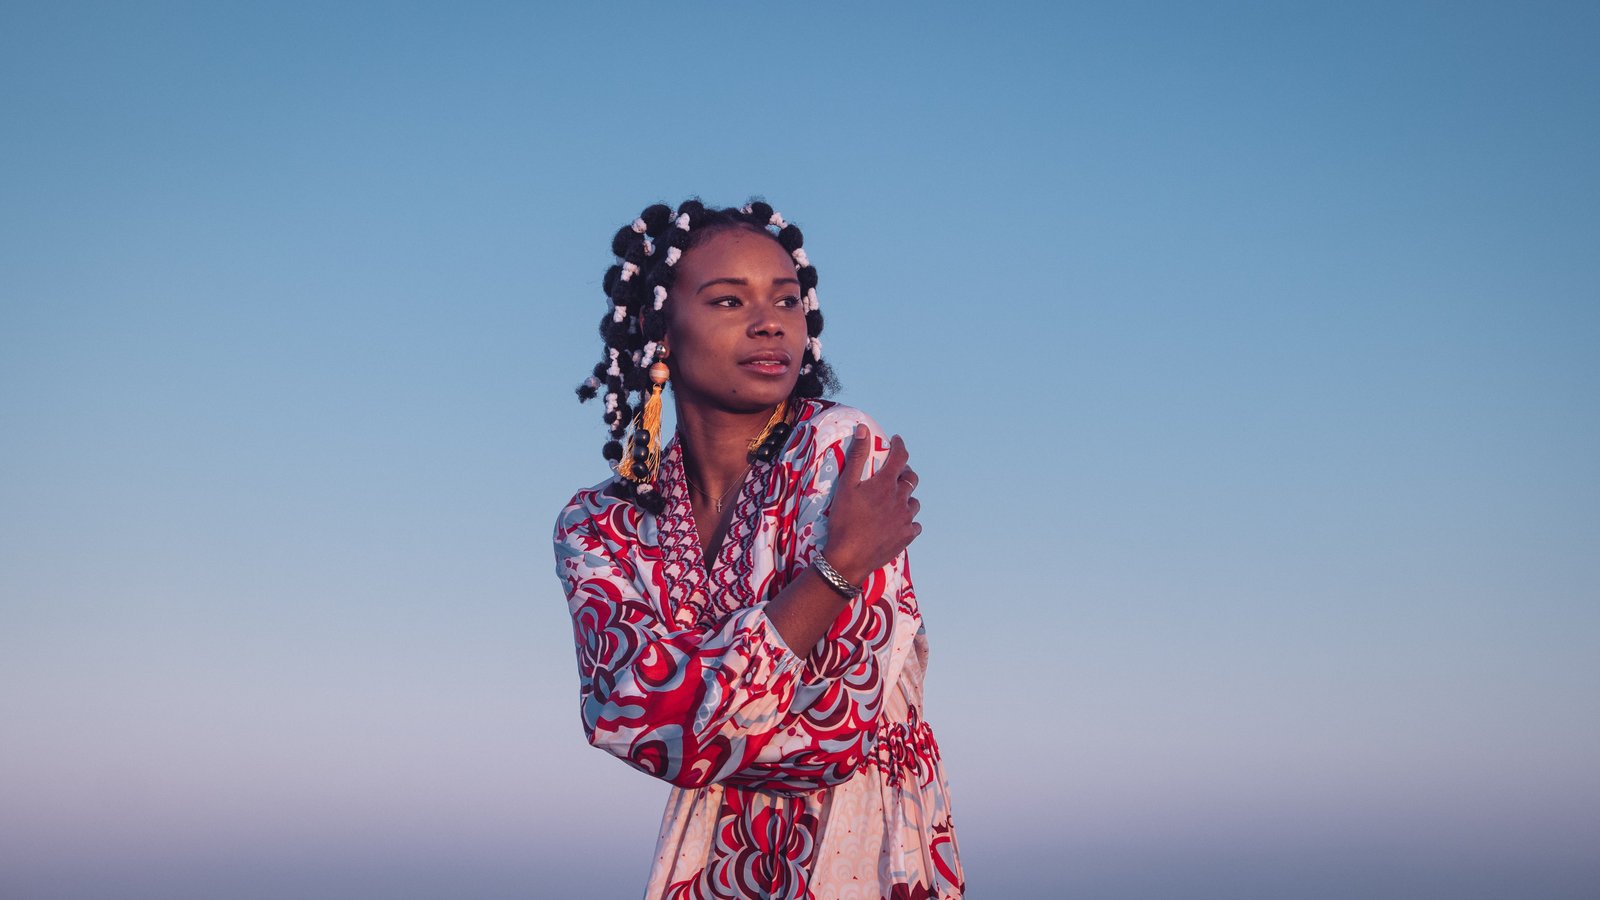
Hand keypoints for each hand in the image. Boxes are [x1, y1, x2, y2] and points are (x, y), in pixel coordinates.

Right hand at [821, 424, 921, 583]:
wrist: (849, 557)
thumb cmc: (844, 520)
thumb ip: (857, 456)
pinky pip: (914, 524)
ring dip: (906, 497)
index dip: (899, 446)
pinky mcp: (907, 536)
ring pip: (914, 502)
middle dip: (904, 472)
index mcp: (886, 484)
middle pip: (911, 478)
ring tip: (894, 501)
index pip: (900, 456)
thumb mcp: (846, 485)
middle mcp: (901, 499)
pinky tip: (898, 523)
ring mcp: (906, 519)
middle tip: (894, 474)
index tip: (897, 441)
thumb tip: (863, 429)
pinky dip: (908, 520)